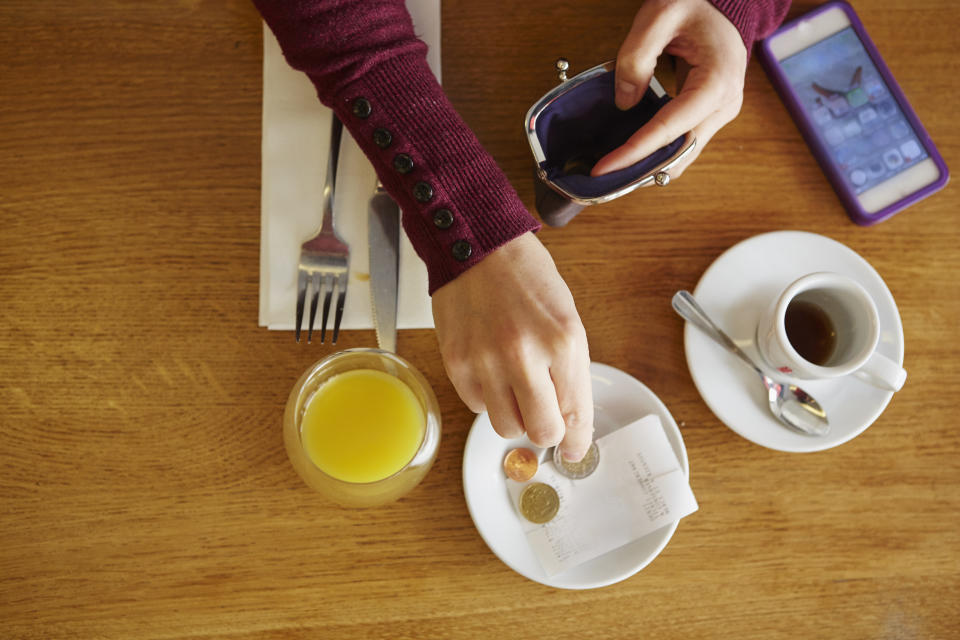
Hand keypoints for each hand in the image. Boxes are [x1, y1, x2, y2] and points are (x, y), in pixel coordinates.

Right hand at [432, 232, 592, 460]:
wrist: (476, 246)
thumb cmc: (526, 277)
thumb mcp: (566, 319)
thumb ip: (569, 371)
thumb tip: (569, 419)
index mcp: (563, 342)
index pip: (575, 413)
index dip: (576, 440)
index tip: (574, 449)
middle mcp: (525, 355)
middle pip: (541, 431)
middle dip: (547, 432)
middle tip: (545, 420)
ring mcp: (486, 362)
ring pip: (506, 427)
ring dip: (515, 416)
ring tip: (515, 389)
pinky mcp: (456, 363)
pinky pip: (476, 406)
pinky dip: (487, 398)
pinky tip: (491, 371)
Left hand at [591, 0, 746, 177]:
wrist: (718, 5)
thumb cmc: (694, 6)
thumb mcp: (659, 16)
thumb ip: (637, 56)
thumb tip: (624, 102)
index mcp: (717, 82)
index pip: (672, 129)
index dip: (636, 152)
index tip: (604, 168)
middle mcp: (725, 104)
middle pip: (681, 152)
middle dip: (641, 168)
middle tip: (602, 177)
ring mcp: (720, 113)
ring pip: (683, 155)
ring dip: (649, 166)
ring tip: (612, 171)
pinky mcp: (709, 116)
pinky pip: (682, 144)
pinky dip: (657, 154)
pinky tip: (631, 157)